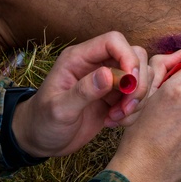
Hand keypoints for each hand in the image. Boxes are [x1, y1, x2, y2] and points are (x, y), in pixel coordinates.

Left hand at [10, 32, 151, 156]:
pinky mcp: (114, 98)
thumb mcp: (59, 109)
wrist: (40, 140)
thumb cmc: (42, 121)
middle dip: (137, 83)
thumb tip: (108, 74)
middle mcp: (96, 65)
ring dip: (136, 100)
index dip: (128, 57)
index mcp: (79, 59)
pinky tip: (114, 123)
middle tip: (126, 107)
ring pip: (140, 78)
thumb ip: (83, 91)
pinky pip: (137, 97)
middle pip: (134, 57)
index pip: (114, 41)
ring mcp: (107, 81)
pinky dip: (133, 112)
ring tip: (116, 118)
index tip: (130, 83)